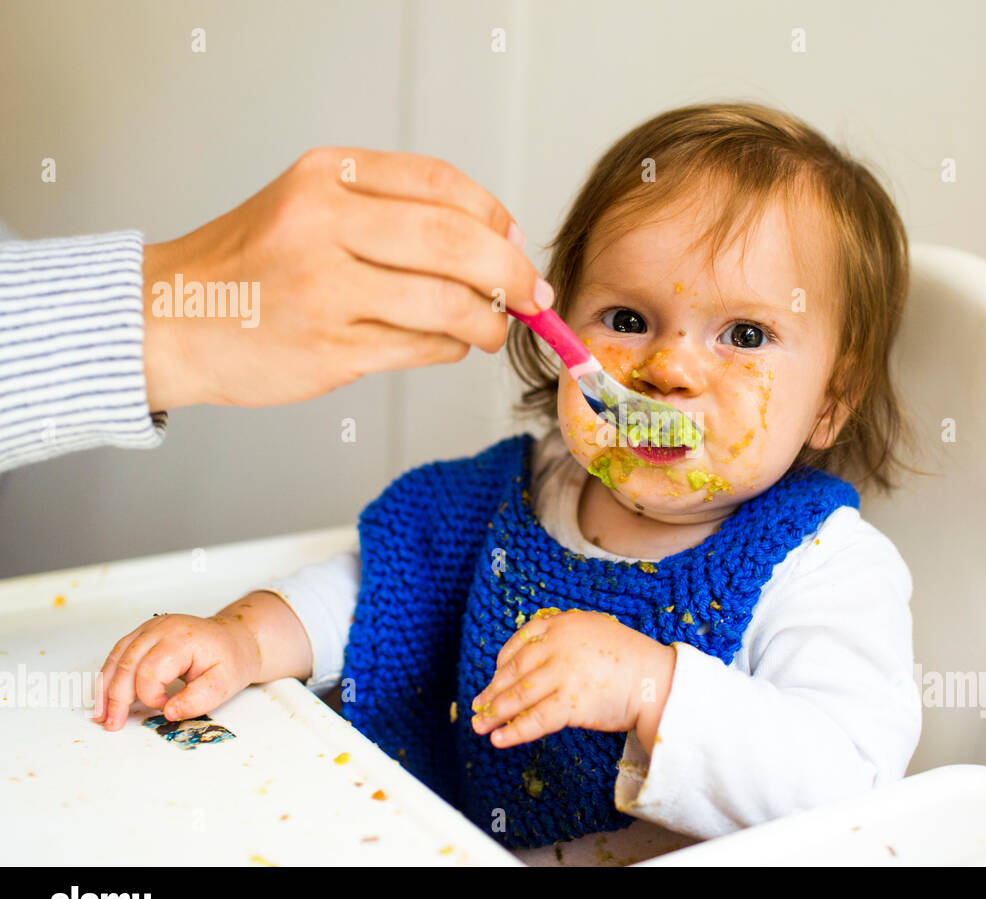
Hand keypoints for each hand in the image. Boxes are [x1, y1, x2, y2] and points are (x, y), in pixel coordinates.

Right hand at [91, 591, 310, 730]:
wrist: (233, 640)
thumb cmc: (230, 659)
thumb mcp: (226, 683)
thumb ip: (199, 699)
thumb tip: (170, 713)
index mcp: (182, 638)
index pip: (151, 670)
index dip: (152, 696)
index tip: (167, 708)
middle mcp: (161, 628)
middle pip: (127, 663)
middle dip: (117, 697)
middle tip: (113, 724)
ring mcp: (149, 628)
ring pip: (117, 657)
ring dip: (106, 688)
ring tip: (102, 715)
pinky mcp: (143, 634)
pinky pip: (119, 654)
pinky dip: (109, 676)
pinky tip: (105, 697)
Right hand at [141, 146, 553, 411]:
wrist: (170, 319)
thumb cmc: (253, 264)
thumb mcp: (311, 205)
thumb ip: (395, 211)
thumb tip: (499, 241)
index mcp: (325, 177)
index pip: (441, 184)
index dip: (494, 217)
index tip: (514, 243)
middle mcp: (324, 226)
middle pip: (456, 243)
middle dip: (511, 274)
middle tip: (531, 295)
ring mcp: (326, 291)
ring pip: (448, 303)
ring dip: (489, 322)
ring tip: (491, 329)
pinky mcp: (331, 350)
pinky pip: (422, 348)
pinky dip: (450, 348)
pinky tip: (446, 344)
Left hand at [470, 608, 675, 754]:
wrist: (657, 679)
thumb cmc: (630, 658)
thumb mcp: (594, 631)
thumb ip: (565, 639)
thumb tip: (535, 661)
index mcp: (563, 624)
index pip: (521, 641)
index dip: (503, 662)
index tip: (495, 676)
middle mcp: (558, 645)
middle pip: (515, 670)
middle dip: (493, 691)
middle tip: (478, 706)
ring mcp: (563, 673)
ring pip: (519, 695)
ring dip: (495, 713)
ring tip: (480, 726)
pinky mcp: (571, 702)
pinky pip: (535, 720)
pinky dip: (514, 731)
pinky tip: (499, 740)